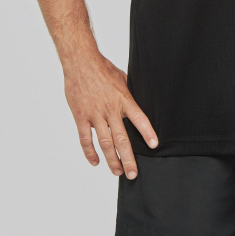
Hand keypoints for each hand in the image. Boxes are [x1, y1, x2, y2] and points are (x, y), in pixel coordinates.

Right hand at [63, 52, 157, 178]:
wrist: (81, 62)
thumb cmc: (102, 68)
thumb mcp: (122, 78)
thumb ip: (128, 94)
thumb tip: (137, 105)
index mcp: (123, 99)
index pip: (139, 118)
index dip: (147, 132)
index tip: (154, 145)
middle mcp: (110, 109)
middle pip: (121, 139)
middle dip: (128, 158)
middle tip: (133, 173)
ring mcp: (95, 114)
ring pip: (105, 143)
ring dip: (112, 159)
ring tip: (117, 171)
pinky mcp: (81, 117)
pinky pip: (85, 139)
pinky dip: (90, 152)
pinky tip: (95, 162)